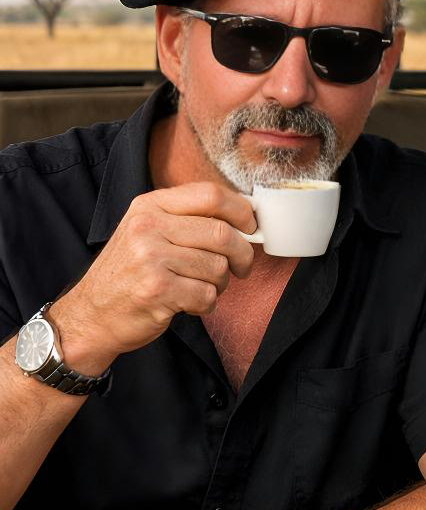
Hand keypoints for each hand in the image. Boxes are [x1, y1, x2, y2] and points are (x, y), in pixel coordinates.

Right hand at [51, 182, 256, 374]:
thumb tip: (246, 217)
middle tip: (242, 267)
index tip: (251, 227)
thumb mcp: (148, 231)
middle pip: (222, 233)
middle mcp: (148, 226)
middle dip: (242, 254)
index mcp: (150, 205)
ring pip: (219, 267)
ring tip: (200, 287)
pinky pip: (208, 294)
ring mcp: (150, 258)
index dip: (242, 211)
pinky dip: (206, 304)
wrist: (90, 315)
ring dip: (220, 283)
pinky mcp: (157, 290)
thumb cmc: (130, 273)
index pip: (211, 194)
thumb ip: (188, 218)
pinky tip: (188, 303)